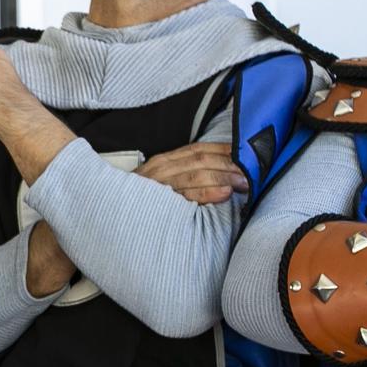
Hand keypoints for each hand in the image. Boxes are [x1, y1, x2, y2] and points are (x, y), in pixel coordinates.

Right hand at [133, 143, 248, 204]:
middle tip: (253, 171)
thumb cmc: (144, 204)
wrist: (113, 217)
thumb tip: (222, 176)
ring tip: (244, 182)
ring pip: (196, 174)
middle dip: (229, 164)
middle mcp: (161, 169)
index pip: (199, 149)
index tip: (247, 153)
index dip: (224, 150)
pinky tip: (224, 194)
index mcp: (165, 161)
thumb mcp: (163, 184)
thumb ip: (188, 177)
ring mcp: (158, 184)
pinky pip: (186, 195)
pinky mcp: (157, 202)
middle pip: (200, 160)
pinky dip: (206, 193)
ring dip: (223, 176)